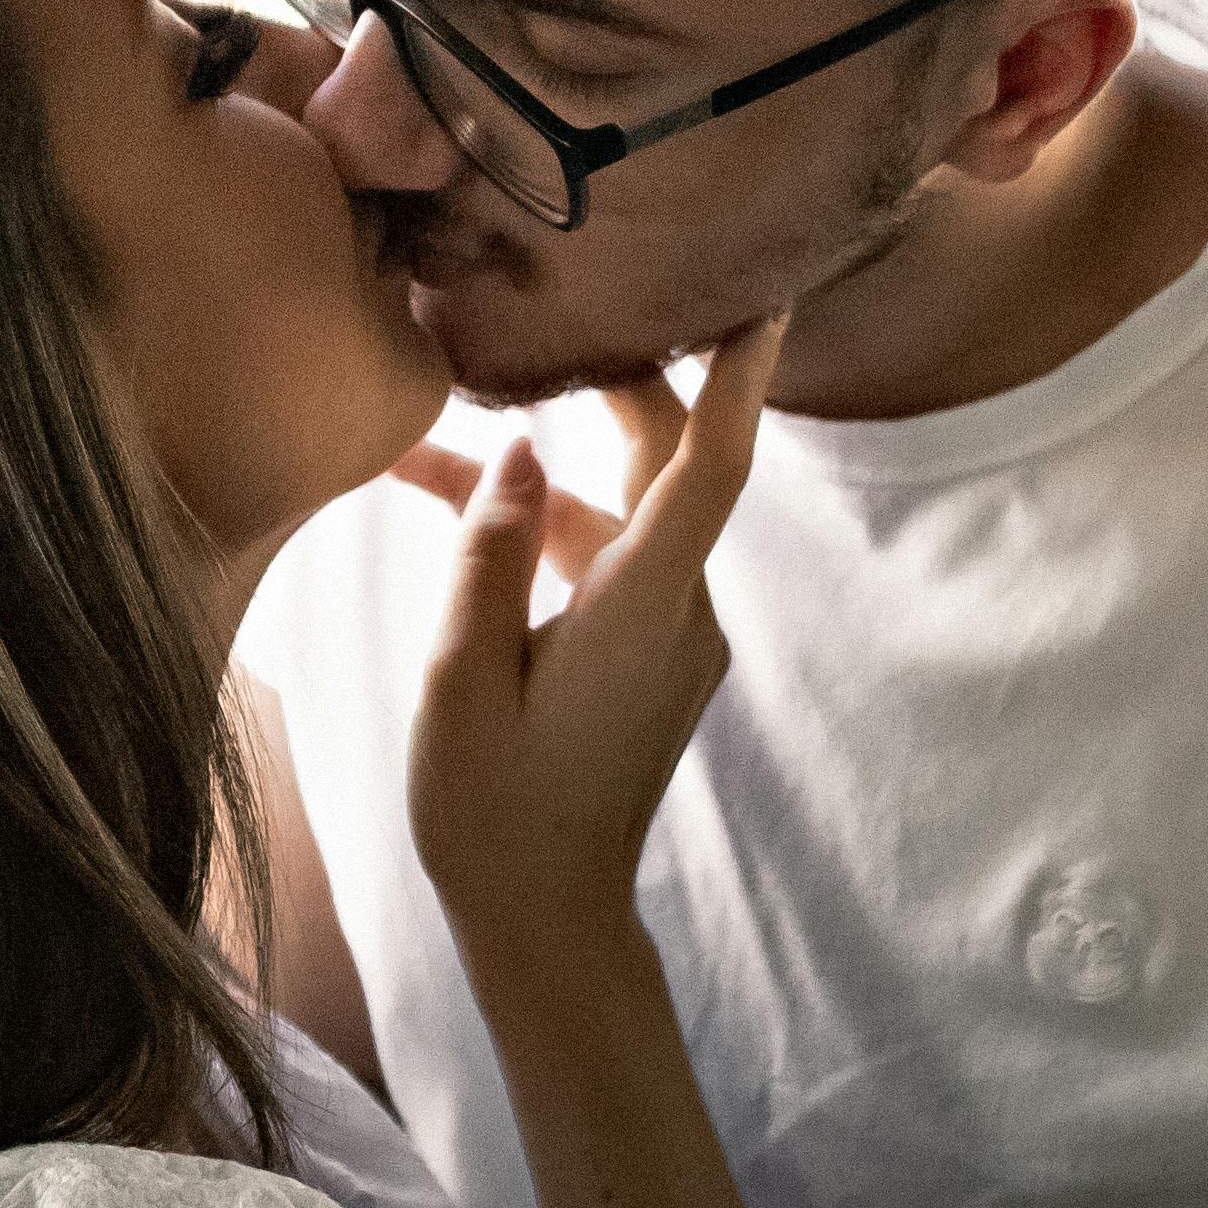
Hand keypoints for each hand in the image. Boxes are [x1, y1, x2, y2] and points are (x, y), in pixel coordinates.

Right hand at [401, 322, 785, 985]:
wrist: (545, 920)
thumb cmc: (493, 811)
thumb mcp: (463, 680)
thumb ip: (489, 555)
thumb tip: (517, 452)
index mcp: (642, 608)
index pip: (714, 464)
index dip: (743, 371)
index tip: (772, 287)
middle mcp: (678, 612)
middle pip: (667, 464)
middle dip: (616, 381)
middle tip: (565, 299)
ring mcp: (670, 638)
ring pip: (619, 513)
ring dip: (541, 471)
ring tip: (435, 425)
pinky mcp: (647, 659)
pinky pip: (606, 561)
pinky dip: (542, 528)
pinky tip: (453, 506)